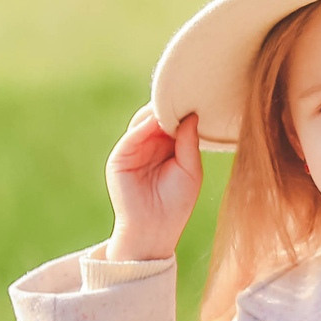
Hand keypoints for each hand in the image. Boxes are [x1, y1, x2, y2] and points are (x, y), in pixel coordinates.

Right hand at [104, 107, 202, 262]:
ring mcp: (133, 150)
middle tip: (188, 90)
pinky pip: (131, 136)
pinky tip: (157, 119)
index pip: (174, 120)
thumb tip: (192, 114)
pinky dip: (143, 126)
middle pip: (158, 116)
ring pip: (143, 121)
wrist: (154, 230)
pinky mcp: (119, 158)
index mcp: (168, 147)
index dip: (184, 108)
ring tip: (175, 101)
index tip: (200, 94)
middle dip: (170, 105)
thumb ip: (189, 142)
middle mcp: (149, 145)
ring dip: (157, 111)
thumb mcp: (191, 170)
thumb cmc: (176, 203)